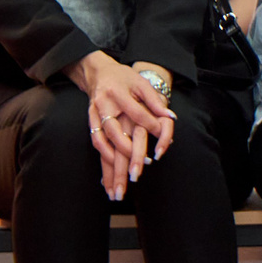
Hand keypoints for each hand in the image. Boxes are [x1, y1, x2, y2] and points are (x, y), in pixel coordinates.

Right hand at [70, 51, 174, 201]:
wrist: (98, 72)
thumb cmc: (124, 78)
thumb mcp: (141, 83)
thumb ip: (155, 100)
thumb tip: (171, 117)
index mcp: (119, 94)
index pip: (137, 114)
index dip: (150, 128)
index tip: (160, 146)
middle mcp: (105, 106)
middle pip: (116, 136)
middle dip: (125, 159)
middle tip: (135, 178)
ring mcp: (95, 116)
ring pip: (103, 145)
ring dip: (109, 167)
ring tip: (117, 189)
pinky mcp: (90, 122)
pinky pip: (96, 144)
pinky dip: (102, 160)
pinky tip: (107, 178)